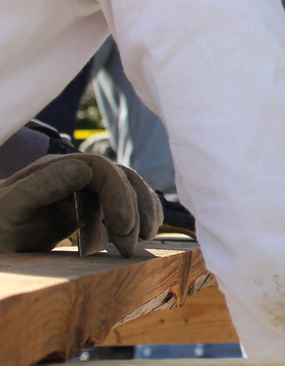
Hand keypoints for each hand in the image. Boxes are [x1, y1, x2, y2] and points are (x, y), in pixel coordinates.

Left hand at [0, 154, 161, 255]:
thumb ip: (41, 186)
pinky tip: (142, 232)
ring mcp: (78, 192)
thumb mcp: (10, 209)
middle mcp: (71, 175)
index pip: (101, 169)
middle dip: (133, 209)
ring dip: (139, 213)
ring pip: (124, 190)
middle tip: (132, 245)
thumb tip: (85, 170)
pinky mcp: (82, 210)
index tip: (124, 227)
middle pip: (119, 179)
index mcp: (54, 169)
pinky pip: (118, 206)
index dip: (119, 194)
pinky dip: (135, 216)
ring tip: (141, 241)